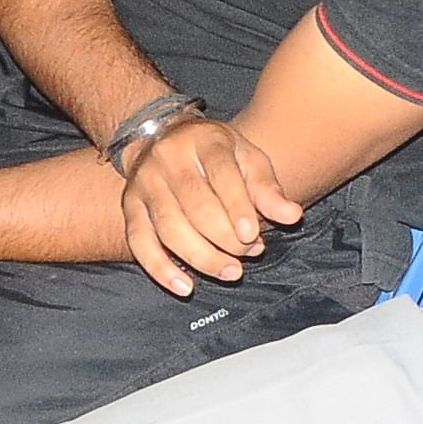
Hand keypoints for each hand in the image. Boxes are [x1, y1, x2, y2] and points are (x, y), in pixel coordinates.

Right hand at [119, 114, 300, 294]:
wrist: (164, 137)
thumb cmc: (215, 153)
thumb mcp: (247, 158)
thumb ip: (268, 188)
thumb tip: (292, 215)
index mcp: (204, 140)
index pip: (221, 174)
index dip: (237, 207)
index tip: (252, 235)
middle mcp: (168, 159)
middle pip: (196, 206)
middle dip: (225, 238)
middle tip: (249, 254)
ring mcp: (145, 184)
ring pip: (170, 228)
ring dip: (201, 257)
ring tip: (230, 271)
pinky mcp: (130, 207)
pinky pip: (140, 243)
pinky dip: (161, 269)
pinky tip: (185, 286)